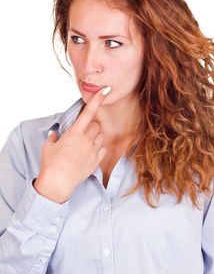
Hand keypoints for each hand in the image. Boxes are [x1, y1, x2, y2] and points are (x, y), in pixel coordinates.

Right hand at [34, 86, 110, 202]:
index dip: (98, 99)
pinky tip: (89, 153)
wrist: (58, 183)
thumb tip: (55, 134)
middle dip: (91, 126)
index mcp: (74, 133)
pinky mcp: (96, 161)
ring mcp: (93, 150)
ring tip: (84, 145)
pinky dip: (98, 149)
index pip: (89, 112)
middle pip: (96, 125)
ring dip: (95, 137)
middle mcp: (86, 140)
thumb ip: (54, 137)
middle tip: (81, 134)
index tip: (105, 90)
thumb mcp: (48, 147)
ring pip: (101, 137)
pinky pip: (102, 149)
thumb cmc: (51, 163)